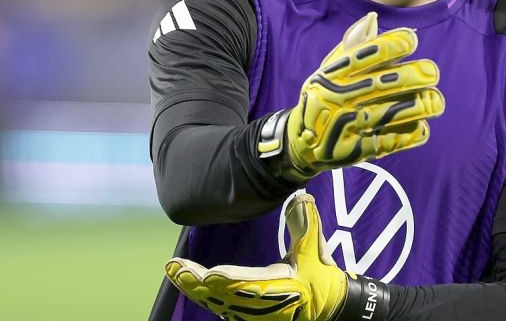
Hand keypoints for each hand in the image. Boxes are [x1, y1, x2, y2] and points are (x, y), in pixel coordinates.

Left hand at [165, 193, 388, 320]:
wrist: (330, 308)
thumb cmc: (323, 280)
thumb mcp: (317, 252)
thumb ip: (307, 224)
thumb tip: (301, 197)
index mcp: (279, 289)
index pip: (247, 286)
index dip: (226, 280)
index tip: (208, 273)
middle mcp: (261, 306)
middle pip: (223, 296)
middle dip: (198, 282)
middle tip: (175, 268)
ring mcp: (253, 314)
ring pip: (218, 302)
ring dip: (195, 288)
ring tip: (175, 271)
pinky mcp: (248, 315)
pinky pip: (221, 306)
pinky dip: (204, 295)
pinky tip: (190, 283)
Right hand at [260, 12, 444, 181]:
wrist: (301, 144)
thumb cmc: (322, 98)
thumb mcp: (327, 71)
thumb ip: (352, 47)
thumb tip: (373, 18)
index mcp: (332, 76)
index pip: (365, 55)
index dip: (392, 45)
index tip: (412, 41)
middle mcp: (339, 98)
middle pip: (383, 83)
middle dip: (413, 76)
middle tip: (433, 72)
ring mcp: (348, 126)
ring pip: (391, 113)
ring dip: (419, 106)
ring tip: (436, 101)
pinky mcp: (357, 150)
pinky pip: (390, 141)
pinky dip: (410, 134)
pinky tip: (423, 127)